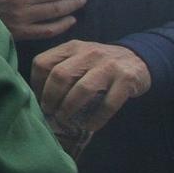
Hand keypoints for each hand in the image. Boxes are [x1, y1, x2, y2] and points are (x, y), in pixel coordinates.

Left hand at [29, 40, 151, 134]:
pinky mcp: (126, 79)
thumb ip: (60, 69)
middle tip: (50, 113)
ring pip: (82, 89)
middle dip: (51, 98)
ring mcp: (109, 65)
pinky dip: (96, 118)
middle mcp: (89, 52)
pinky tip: (90, 125)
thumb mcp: (78, 58)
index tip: (38, 100)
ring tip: (65, 120)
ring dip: (70, 109)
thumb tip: (37, 99)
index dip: (35, 84)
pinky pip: (108, 103)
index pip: (43, 63)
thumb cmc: (99, 65)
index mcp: (72, 47)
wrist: (138, 60)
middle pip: (60, 75)